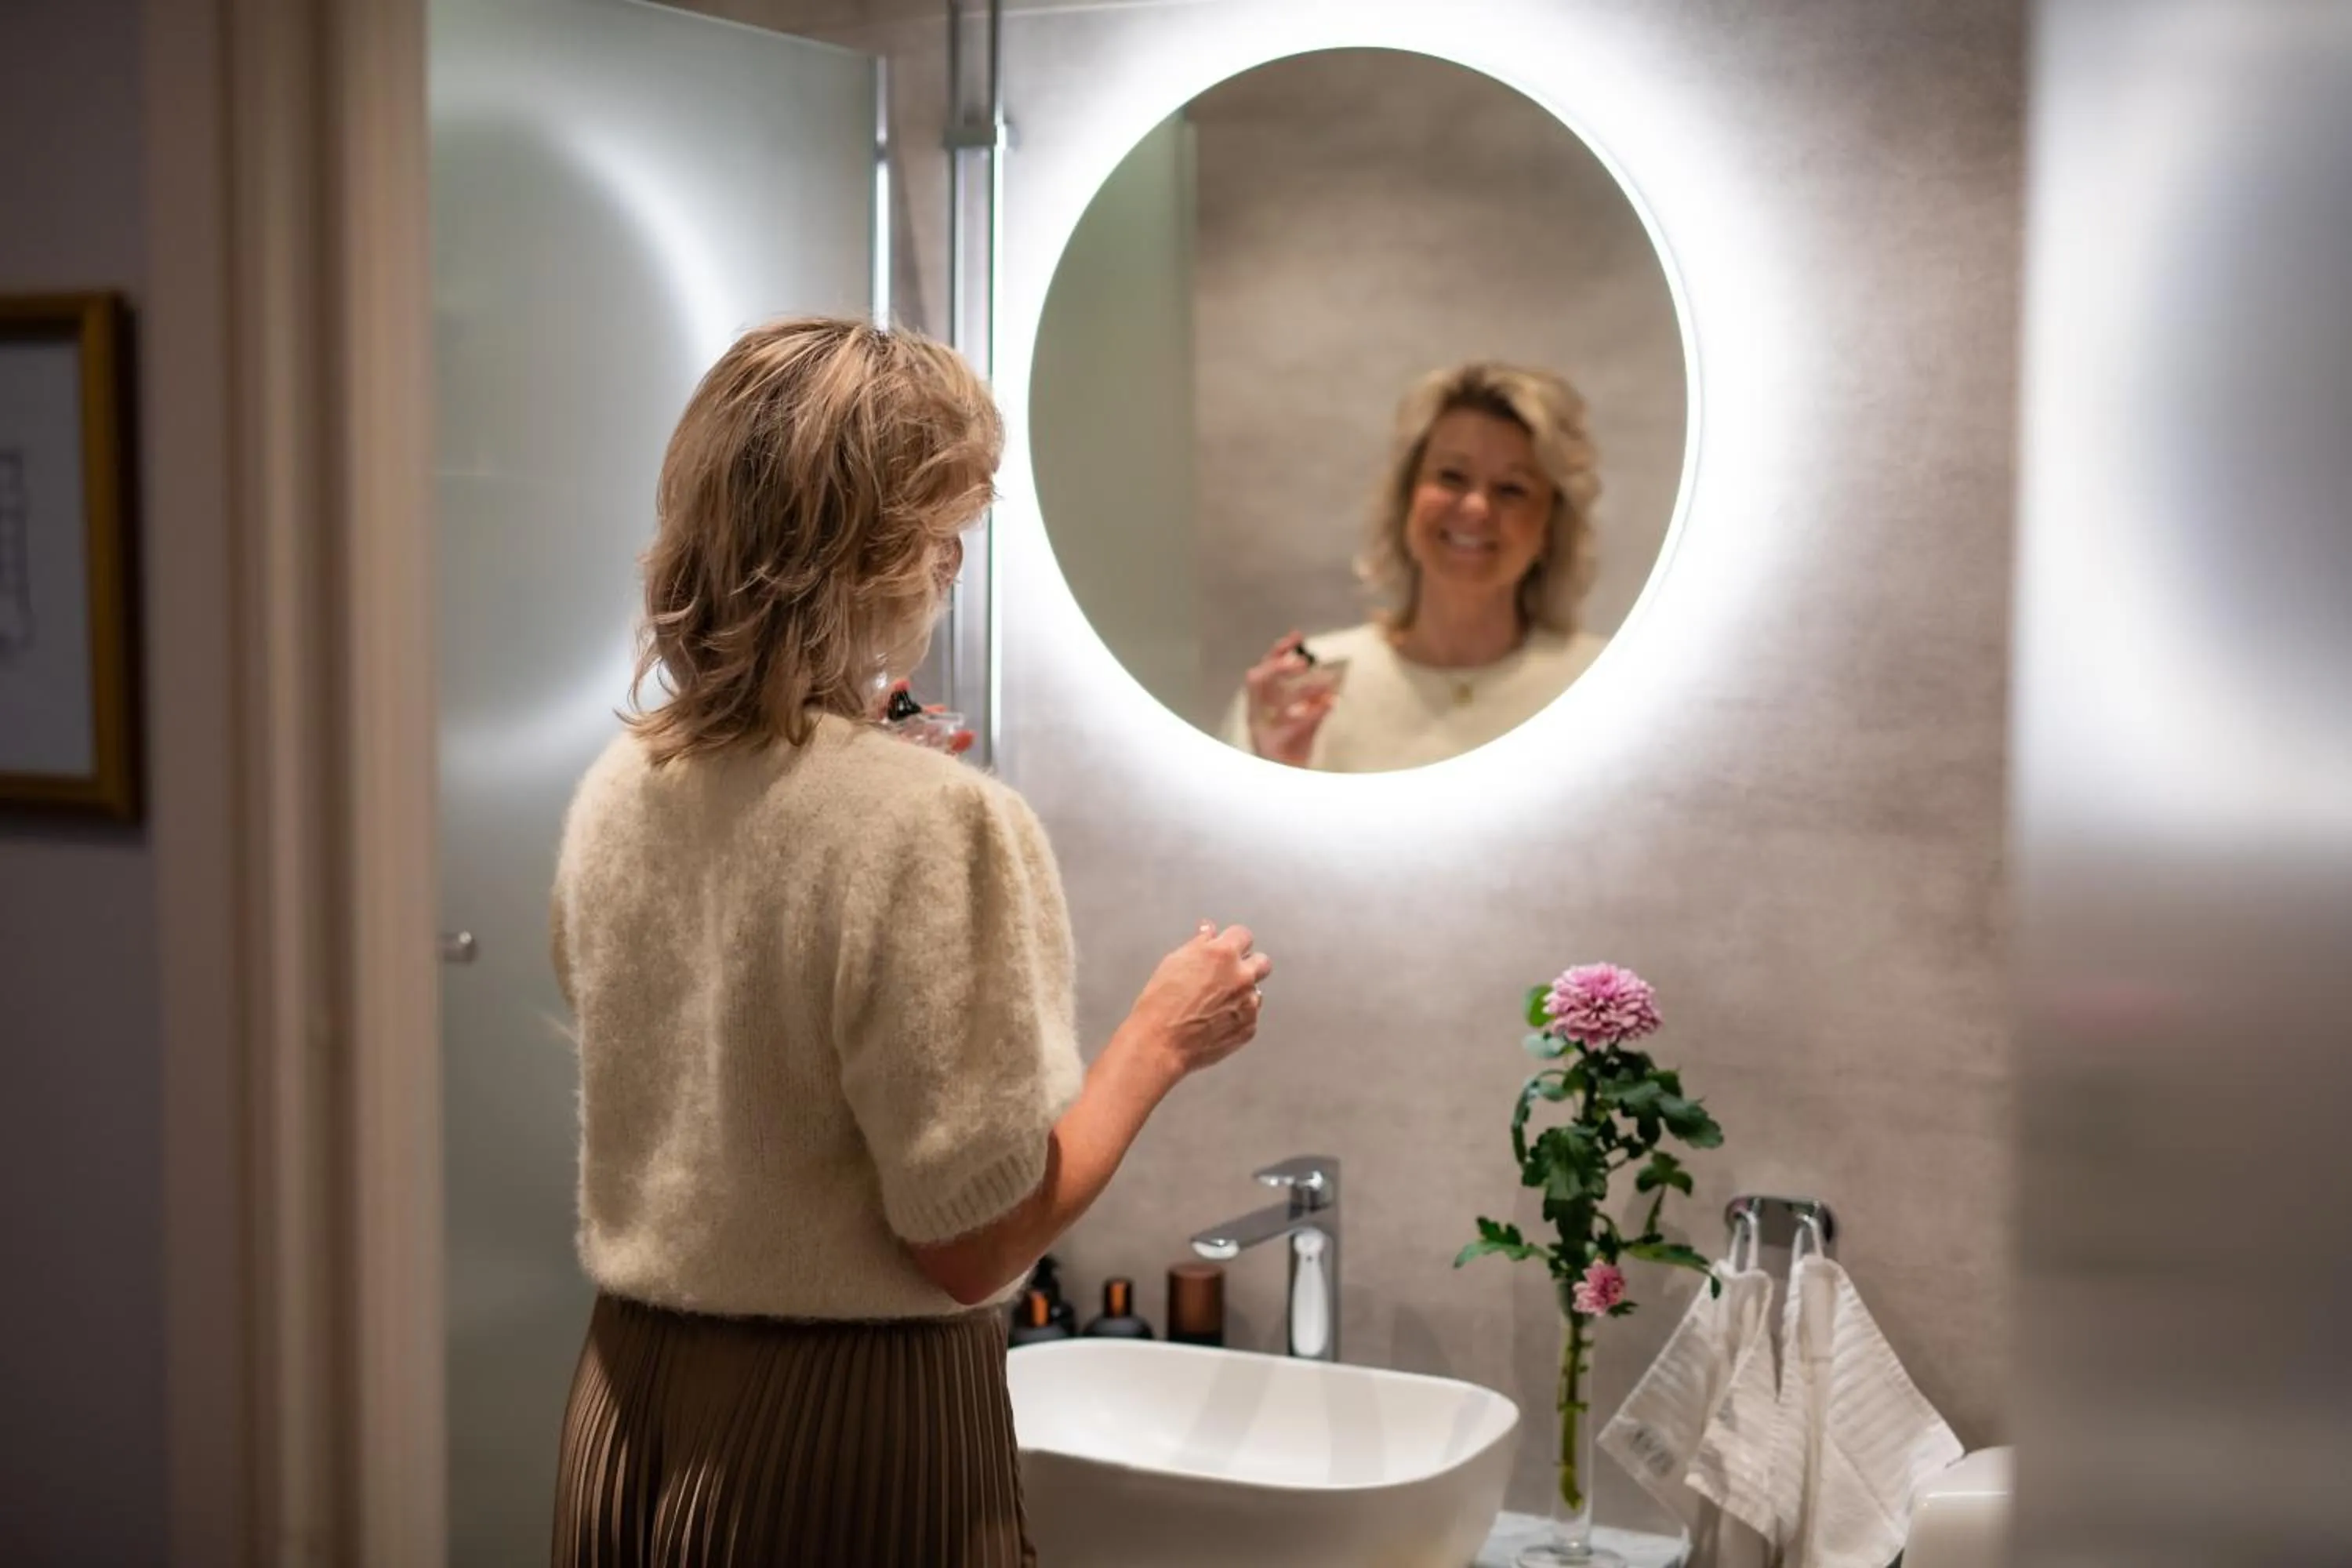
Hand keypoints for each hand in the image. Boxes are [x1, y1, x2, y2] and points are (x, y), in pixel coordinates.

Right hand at [1120, 920, 1273, 1087]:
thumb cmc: (1161, 1002)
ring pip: (1256, 991)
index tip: (1227, 947)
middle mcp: (1242, 976)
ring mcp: (1248, 1004)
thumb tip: (1209, 930)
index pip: (1243, 935)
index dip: (1233, 941)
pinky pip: (1250, 1016)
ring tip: (1215, 1004)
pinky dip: (1237, 1017)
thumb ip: (1199, 943)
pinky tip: (1215, 1021)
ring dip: (1242, 993)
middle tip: (1228, 975)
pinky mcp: (1249, 1028)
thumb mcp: (1174, 962)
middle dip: (1248, 965)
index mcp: (1223, 954)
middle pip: (1262, 962)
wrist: (1160, 1042)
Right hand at [1242, 633, 1336, 767]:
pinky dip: (1313, 713)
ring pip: (1277, 703)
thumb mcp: (1303, 721)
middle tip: (1302, 661)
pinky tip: (1330, 703)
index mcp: (1260, 706)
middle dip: (1277, 666)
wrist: (1288, 789)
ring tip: (1328, 681)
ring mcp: (1262, 733)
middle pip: (1256, 681)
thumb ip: (1310, 699)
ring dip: (1303, 689)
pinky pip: (1293, 727)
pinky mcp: (1274, 748)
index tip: (1296, 636)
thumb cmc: (1293, 751)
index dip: (1277, 651)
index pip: (1262, 670)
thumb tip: (1325, 677)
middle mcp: (1256, 716)